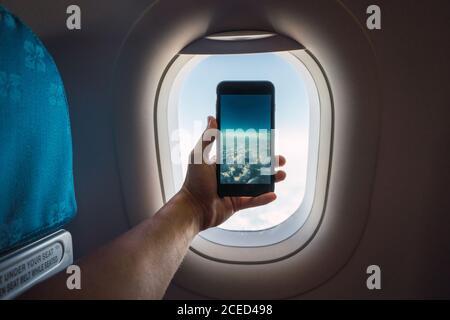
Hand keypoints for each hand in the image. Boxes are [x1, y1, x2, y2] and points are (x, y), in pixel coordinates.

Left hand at [179, 116, 285, 230]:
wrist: (192, 209)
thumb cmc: (193, 182)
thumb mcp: (199, 155)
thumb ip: (207, 137)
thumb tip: (212, 117)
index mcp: (222, 163)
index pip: (242, 152)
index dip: (255, 147)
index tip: (268, 141)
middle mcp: (230, 175)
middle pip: (254, 167)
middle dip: (269, 163)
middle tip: (281, 159)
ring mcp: (234, 189)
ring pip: (257, 183)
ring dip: (271, 179)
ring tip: (282, 175)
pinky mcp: (236, 203)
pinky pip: (253, 201)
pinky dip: (263, 199)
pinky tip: (273, 194)